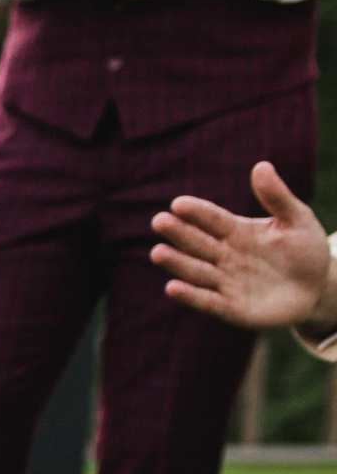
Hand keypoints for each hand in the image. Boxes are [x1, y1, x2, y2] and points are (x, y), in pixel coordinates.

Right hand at [151, 160, 336, 334]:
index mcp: (238, 231)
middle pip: (197, 243)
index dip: (197, 212)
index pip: (213, 219)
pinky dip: (190, 296)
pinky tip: (172, 287)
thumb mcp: (298, 220)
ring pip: (196, 271)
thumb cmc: (305, 251)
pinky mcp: (229, 307)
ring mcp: (225, 282)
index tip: (178, 204)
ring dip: (176, 263)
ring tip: (158, 253)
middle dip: (178, 233)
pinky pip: (207, 301)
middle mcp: (225, 256)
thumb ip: (277, 197)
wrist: (316, 288)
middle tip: (160, 221)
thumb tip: (261, 166)